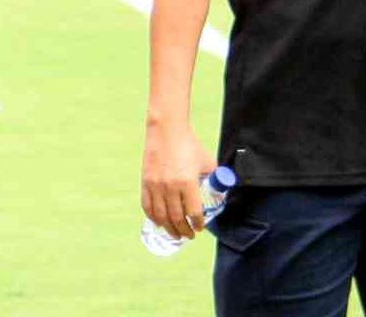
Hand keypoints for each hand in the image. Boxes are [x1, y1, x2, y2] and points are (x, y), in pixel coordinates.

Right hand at [141, 121, 216, 241]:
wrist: (166, 130)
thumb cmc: (189, 144)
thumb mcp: (207, 162)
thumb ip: (213, 179)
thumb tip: (219, 192)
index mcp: (188, 183)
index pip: (194, 213)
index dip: (198, 224)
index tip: (200, 228)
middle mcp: (170, 187)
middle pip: (177, 219)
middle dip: (184, 231)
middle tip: (189, 236)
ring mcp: (156, 185)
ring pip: (161, 216)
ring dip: (169, 229)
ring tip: (175, 234)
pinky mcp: (146, 182)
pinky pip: (147, 206)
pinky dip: (153, 217)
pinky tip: (159, 222)